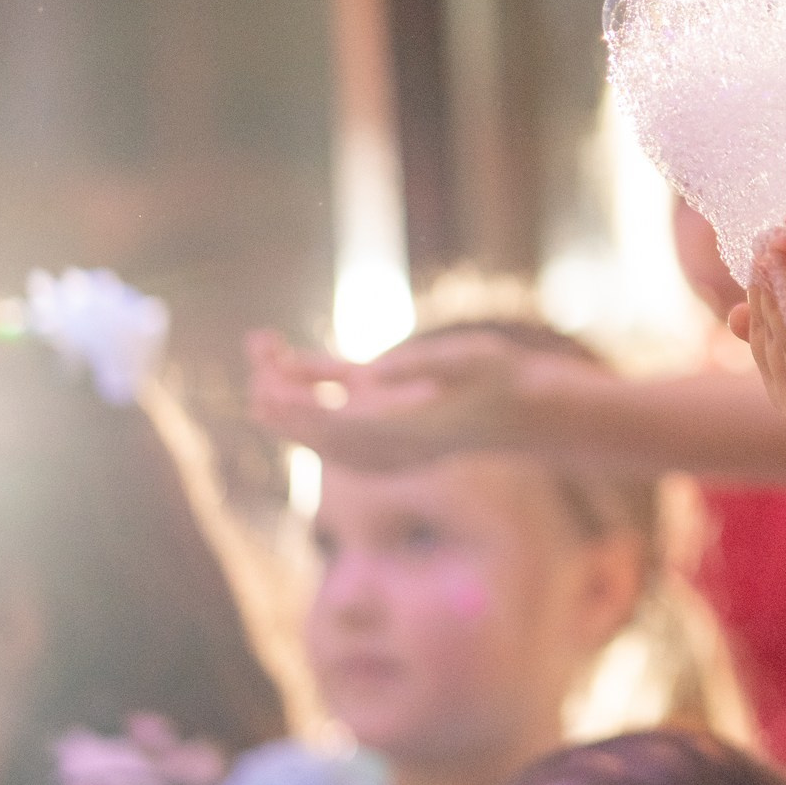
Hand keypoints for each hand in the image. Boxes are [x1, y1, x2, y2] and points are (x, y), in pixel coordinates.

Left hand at [248, 329, 572, 467]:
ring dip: (285, 387)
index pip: (336, 427)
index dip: (297, 410)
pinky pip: (337, 401)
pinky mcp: (387, 412)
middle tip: (255, 360)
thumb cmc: (509, 381)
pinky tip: (281, 354)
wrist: (530, 410)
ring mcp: (384, 429)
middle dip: (279, 399)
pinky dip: (309, 381)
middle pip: (316, 428)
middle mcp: (386, 440)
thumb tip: (369, 372)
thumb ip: (422, 365)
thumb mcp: (475, 362)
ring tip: (262, 343)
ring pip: (319, 416)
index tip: (267, 389)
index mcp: (402, 433)